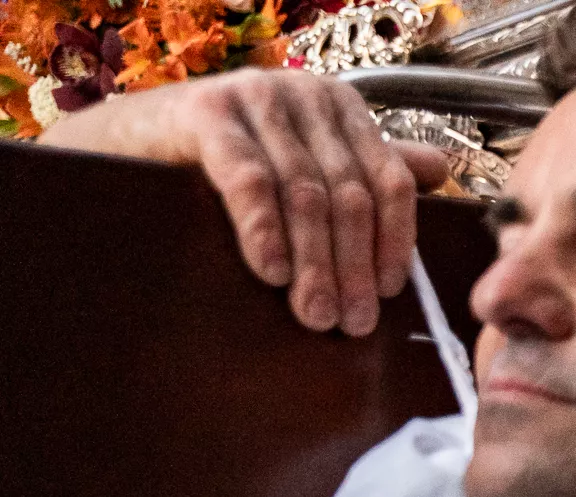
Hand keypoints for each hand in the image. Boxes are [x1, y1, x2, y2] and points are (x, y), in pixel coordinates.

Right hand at [43, 72, 448, 335]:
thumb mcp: (307, 162)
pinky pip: (249, 179)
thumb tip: (441, 172)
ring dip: (314, 263)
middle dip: (351, 266)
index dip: (394, 242)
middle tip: (350, 324)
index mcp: (342, 107)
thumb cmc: (232, 161)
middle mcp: (306, 94)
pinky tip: (272, 272)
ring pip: (304, 193)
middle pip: (348, 194)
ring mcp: (258, 97)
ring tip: (315, 316)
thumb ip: (369, 165)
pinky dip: (265, 229)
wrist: (134, 138)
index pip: (389, 181)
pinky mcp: (208, 111)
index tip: (388, 295)